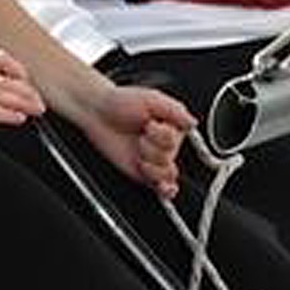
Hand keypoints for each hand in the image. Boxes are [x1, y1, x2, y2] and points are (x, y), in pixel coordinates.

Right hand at [0, 49, 42, 149]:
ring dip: (21, 101)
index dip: (21, 74)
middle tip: (41, 105)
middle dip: (28, 92)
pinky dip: (3, 113)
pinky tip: (15, 118)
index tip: (33, 91)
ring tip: (35, 110)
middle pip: (4, 77)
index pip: (0, 62)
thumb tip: (6, 106)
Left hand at [78, 79, 194, 198]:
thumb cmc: (120, 102)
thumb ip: (174, 110)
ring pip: (167, 173)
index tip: (150, 124)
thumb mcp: (151, 98)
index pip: (175, 139)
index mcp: (173, 127)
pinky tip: (164, 188)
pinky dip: (166, 191)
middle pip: (170, 156)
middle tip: (141, 136)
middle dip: (151, 147)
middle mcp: (166, 145)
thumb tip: (192, 122)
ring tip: (139, 153)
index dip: (161, 134)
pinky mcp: (144, 174)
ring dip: (151, 164)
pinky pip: (161, 188)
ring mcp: (155, 160)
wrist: (97, 113)